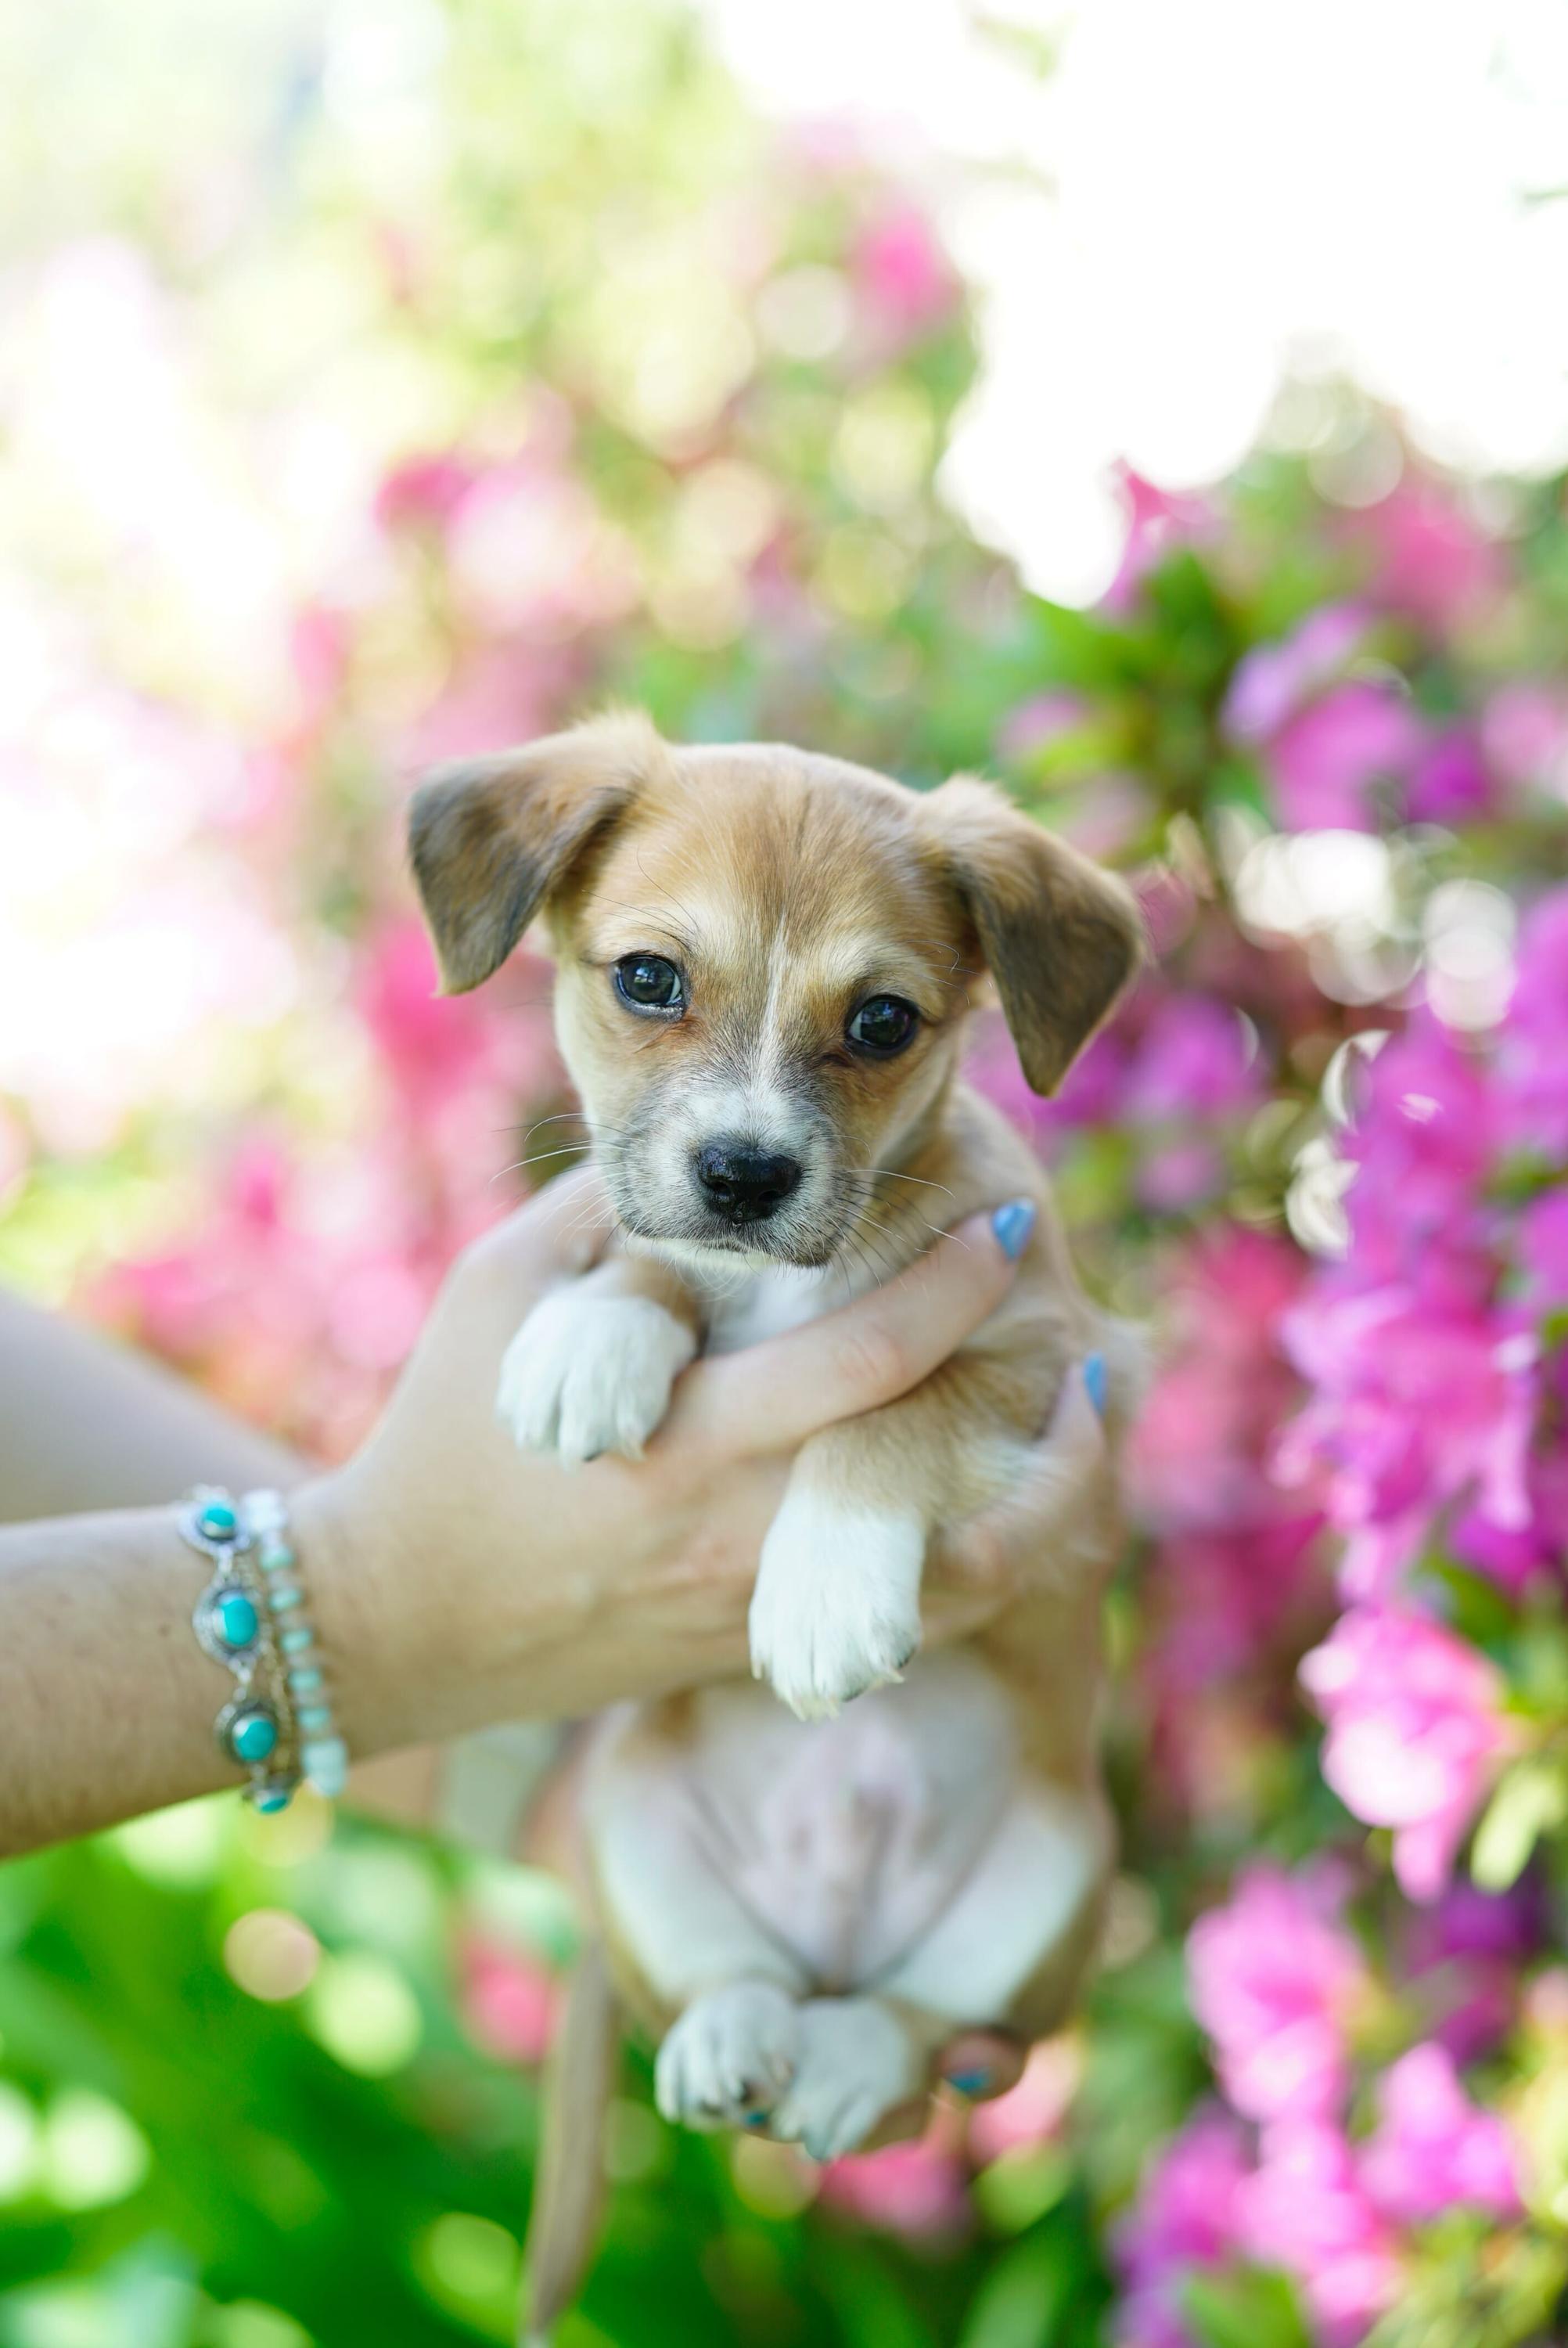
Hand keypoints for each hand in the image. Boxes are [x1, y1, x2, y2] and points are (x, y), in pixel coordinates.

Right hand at [293, 1172, 1093, 1757]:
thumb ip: (611, 1214)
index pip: (866, 1357)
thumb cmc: (440, 1437)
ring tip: (1080, 1439)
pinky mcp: (747, 1651)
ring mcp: (753, 1607)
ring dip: (1035, 1513)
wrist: (391, 1621)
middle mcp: (738, 1531)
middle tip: (1090, 1339)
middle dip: (1035, 1408)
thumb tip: (722, 1148)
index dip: (956, 1283)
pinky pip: (895, 1621)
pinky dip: (968, 1569)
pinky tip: (997, 1507)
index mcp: (685, 1434)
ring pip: (948, 1585)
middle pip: (941, 1482)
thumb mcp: (503, 1295)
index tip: (1010, 1222)